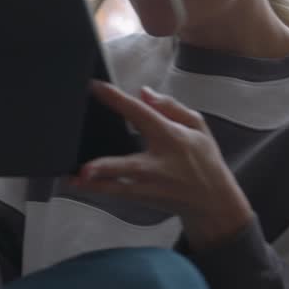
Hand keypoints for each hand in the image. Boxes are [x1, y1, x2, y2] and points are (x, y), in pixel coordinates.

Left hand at [67, 81, 252, 249]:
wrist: (213, 201)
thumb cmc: (203, 159)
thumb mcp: (197, 126)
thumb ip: (170, 106)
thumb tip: (143, 92)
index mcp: (171, 138)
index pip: (140, 114)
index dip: (117, 100)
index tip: (94, 87)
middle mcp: (158, 163)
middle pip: (130, 165)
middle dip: (107, 167)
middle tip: (84, 167)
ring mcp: (149, 185)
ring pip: (120, 186)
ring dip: (97, 184)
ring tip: (75, 179)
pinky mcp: (144, 198)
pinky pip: (117, 194)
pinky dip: (97, 189)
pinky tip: (76, 184)